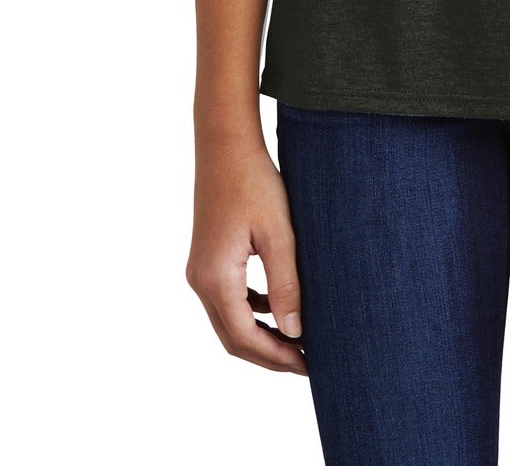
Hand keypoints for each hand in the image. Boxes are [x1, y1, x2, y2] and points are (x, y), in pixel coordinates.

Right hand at [185, 133, 308, 375]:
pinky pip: (228, 299)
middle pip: (233, 337)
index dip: (277, 357)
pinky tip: (279, 307)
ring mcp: (200, 270)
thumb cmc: (254, 182)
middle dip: (269, 354)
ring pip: (229, 321)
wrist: (226, 144)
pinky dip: (252, 312)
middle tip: (307, 362)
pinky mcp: (207, 259)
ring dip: (260, 335)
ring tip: (297, 340)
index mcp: (215, 278)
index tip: (309, 365)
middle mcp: (200, 281)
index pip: (245, 338)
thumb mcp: (278, 234)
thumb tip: (295, 333)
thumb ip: (286, 284)